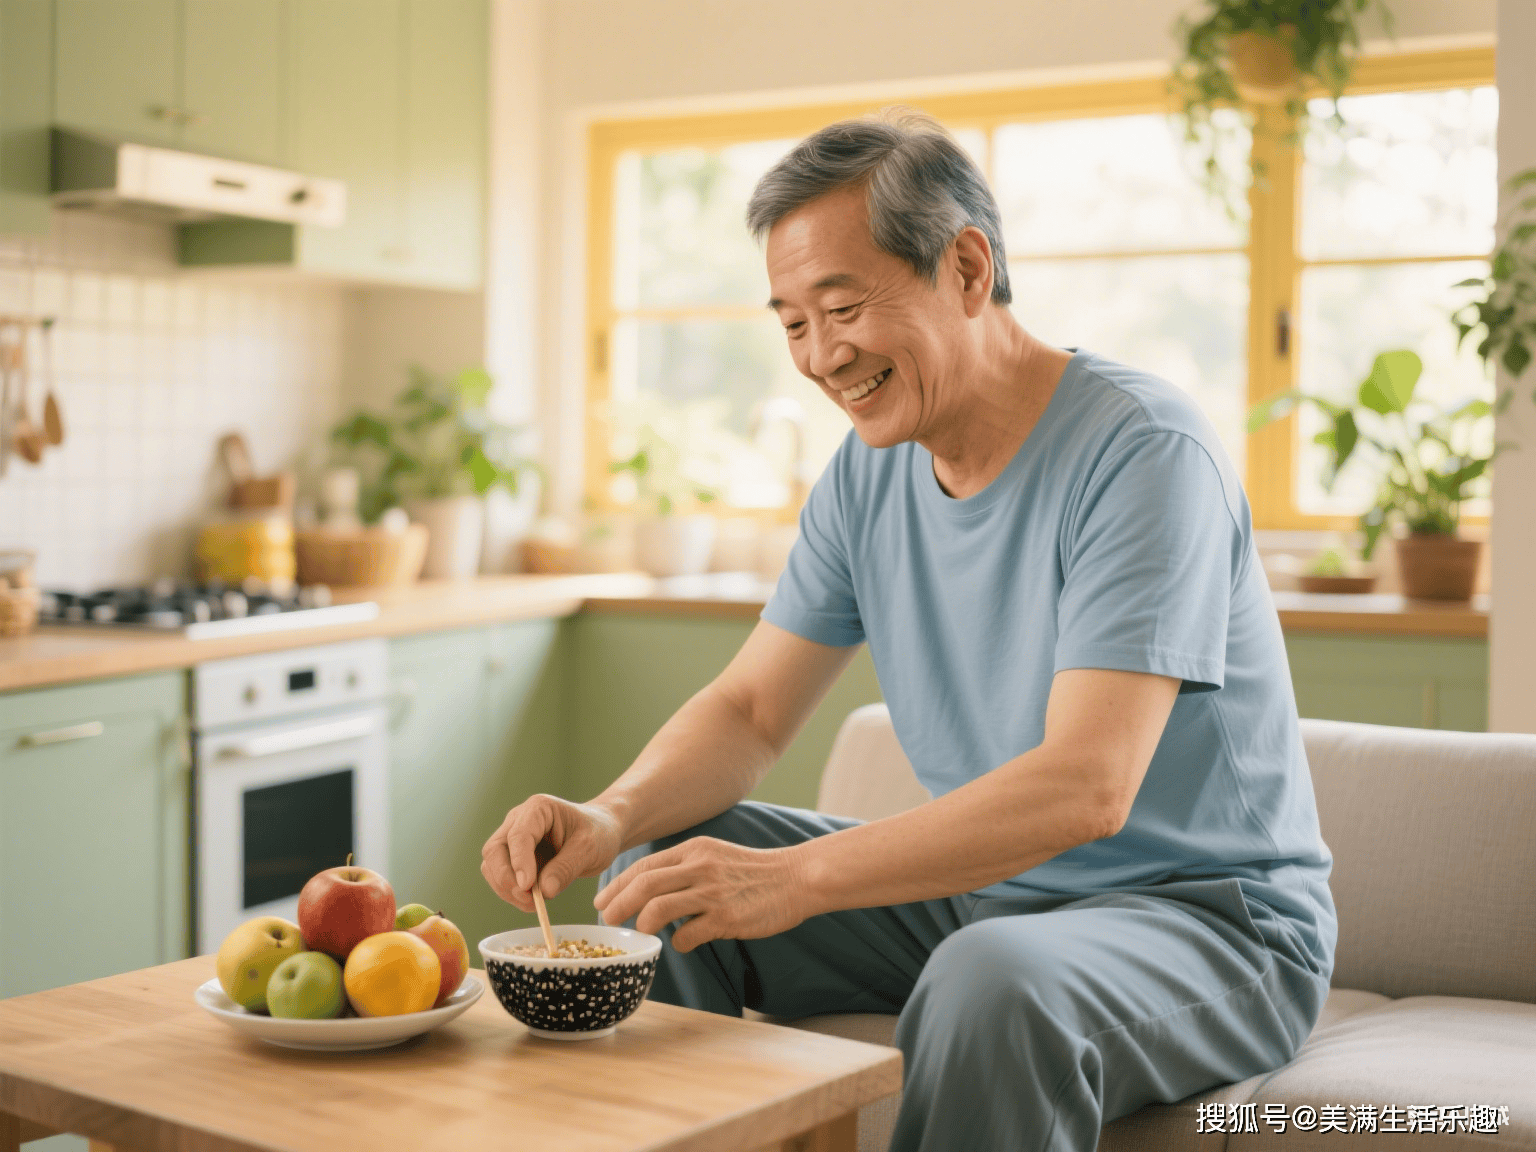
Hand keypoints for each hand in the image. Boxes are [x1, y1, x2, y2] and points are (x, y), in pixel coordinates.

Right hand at [481, 795, 622, 913]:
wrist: (602, 832)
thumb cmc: (598, 832)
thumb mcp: (589, 848)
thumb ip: (567, 868)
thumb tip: (544, 891)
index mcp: (538, 809)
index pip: (518, 835)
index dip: (519, 861)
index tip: (527, 886)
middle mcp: (519, 821)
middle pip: (495, 850)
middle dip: (507, 879)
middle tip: (529, 900)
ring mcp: (513, 839)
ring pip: (492, 866)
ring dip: (507, 890)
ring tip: (535, 904)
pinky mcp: (514, 858)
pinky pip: (501, 878)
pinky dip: (512, 894)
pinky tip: (533, 902)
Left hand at [593, 837, 810, 952]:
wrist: (797, 878)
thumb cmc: (755, 872)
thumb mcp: (716, 856)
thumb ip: (686, 868)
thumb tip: (651, 892)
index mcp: (694, 850)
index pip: (644, 866)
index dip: (617, 885)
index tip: (602, 902)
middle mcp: (700, 867)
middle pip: (644, 885)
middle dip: (618, 905)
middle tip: (608, 922)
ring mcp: (713, 892)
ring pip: (659, 909)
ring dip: (644, 924)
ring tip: (644, 933)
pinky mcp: (727, 917)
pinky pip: (688, 935)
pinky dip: (679, 942)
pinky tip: (684, 942)